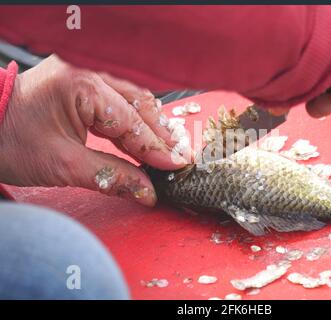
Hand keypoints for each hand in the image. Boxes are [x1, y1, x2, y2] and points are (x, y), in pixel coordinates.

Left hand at [0, 55, 189, 206]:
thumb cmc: (10, 140)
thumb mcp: (62, 166)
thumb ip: (110, 177)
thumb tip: (146, 191)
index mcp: (82, 88)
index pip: (132, 123)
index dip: (156, 148)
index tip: (177, 165)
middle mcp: (89, 73)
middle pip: (141, 104)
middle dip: (161, 133)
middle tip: (179, 158)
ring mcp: (87, 72)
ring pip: (135, 98)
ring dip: (152, 124)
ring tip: (168, 148)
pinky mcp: (83, 79)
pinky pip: (121, 97)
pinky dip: (136, 118)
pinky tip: (145, 134)